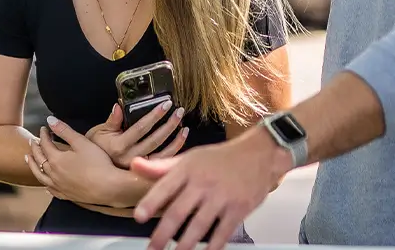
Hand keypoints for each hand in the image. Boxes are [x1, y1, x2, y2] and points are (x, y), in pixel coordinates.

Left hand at [26, 116, 132, 207]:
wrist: (109, 188)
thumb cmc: (98, 163)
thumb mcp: (81, 142)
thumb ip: (64, 131)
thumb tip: (49, 120)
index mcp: (56, 159)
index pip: (45, 144)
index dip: (43, 134)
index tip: (43, 128)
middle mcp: (54, 174)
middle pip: (39, 159)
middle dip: (35, 148)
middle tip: (32, 141)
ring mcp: (59, 186)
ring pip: (40, 175)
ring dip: (33, 165)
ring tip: (28, 159)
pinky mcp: (67, 196)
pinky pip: (51, 190)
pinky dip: (46, 185)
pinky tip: (46, 185)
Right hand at [86, 101, 187, 167]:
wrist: (95, 172)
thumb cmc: (97, 148)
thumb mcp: (99, 132)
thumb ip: (112, 120)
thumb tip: (119, 106)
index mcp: (118, 146)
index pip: (141, 128)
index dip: (154, 115)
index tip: (166, 104)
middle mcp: (131, 158)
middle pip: (155, 140)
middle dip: (169, 124)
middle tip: (179, 111)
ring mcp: (140, 168)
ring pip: (163, 153)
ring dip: (176, 139)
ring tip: (184, 125)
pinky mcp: (146, 173)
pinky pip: (164, 162)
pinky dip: (175, 150)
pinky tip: (181, 139)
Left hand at [130, 129, 293, 249]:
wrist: (259, 154)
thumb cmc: (221, 158)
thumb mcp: (189, 158)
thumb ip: (161, 167)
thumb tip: (135, 165)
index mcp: (188, 169)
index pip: (164, 186)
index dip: (150, 203)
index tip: (138, 217)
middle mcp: (203, 182)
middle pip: (179, 211)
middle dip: (163, 233)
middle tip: (152, 248)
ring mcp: (222, 197)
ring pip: (199, 225)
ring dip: (185, 244)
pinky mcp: (239, 209)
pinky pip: (223, 232)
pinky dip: (213, 246)